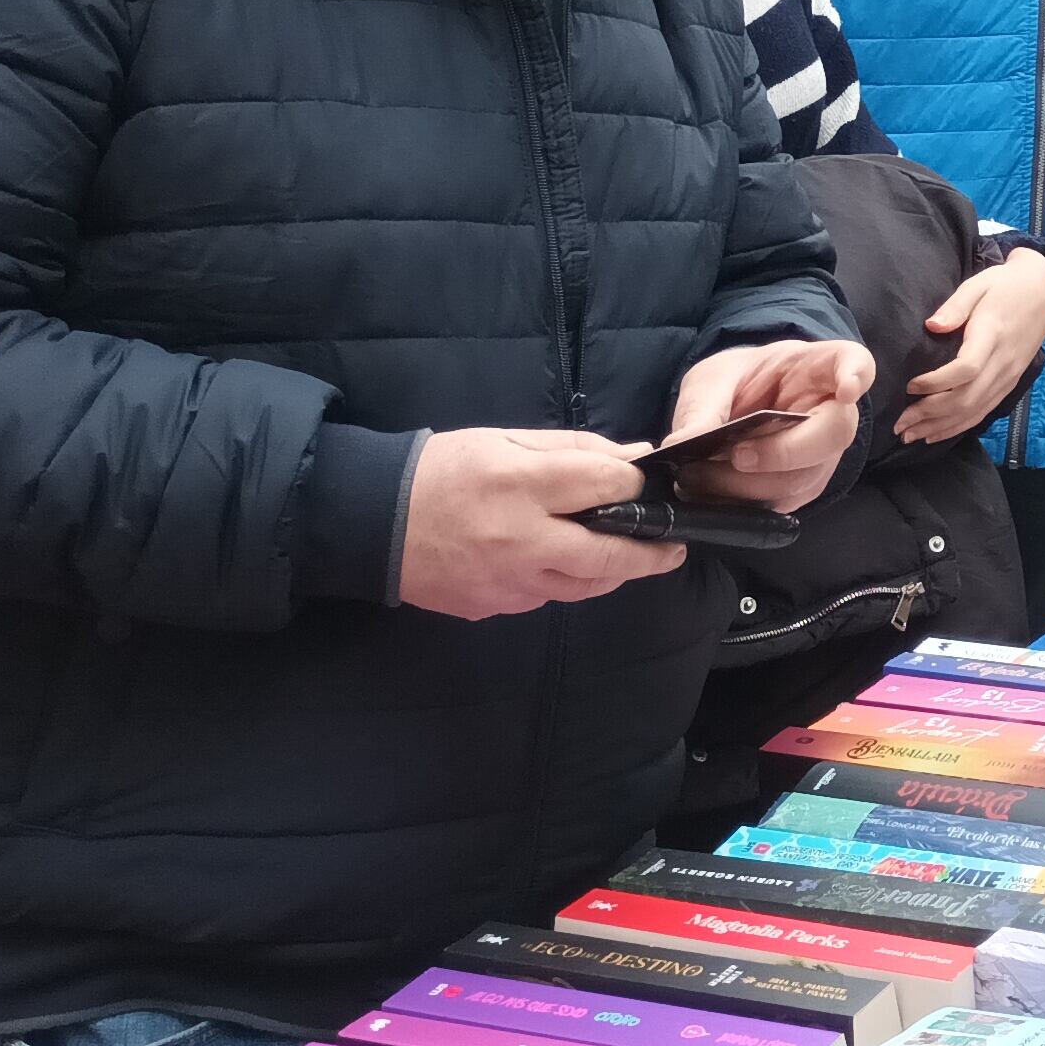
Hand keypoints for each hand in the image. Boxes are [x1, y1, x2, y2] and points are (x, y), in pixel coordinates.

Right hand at [397, 429, 679, 618]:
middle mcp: (521, 540)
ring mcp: (507, 582)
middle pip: (609, 555)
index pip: (607, 487)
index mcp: (523, 486)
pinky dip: (563, 581)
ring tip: (625, 555)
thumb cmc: (442, 470)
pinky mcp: (493, 606)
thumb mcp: (505, 439)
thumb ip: (571, 448)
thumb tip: (629, 459)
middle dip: (651, 553)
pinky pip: (545, 596)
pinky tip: (562, 563)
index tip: (649, 482)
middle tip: (673, 547)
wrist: (371, 521)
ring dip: (611, 572)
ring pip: (583, 586)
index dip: (637, 484)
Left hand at [663, 339, 871, 515]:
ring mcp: (822, 455)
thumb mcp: (713, 379)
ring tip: (699, 478)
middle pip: (832, 435)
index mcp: (820, 367)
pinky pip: (781, 503)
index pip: (856, 365)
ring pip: (805, 478)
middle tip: (735, 455)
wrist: (734, 407)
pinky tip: (707, 493)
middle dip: (783, 452)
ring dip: (750, 486)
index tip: (847, 389)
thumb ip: (702, 407)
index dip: (856, 377)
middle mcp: (833, 414)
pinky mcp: (800, 488)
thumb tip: (682, 444)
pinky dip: (741, 504)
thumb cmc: (737, 381)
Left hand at [899, 249, 1044, 444]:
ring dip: (941, 427)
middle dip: (930, 414)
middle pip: (967, 398)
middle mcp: (1003, 362)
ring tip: (910, 436)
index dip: (936, 383)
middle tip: (899, 423)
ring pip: (974, 411)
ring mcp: (1008, 376)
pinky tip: (936, 434)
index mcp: (992, 335)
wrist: (1042, 291)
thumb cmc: (1003, 286)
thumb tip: (932, 325)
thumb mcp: (978, 285)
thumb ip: (956, 305)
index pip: (966, 369)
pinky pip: (984, 411)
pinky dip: (958, 427)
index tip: (910, 385)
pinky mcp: (1009, 383)